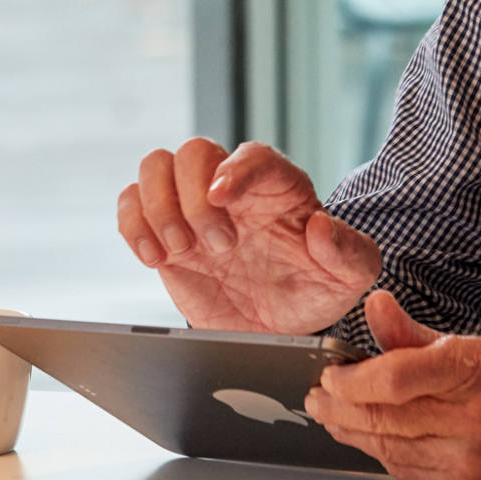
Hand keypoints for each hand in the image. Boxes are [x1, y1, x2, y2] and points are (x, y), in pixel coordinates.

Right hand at [116, 139, 381, 333]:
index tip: (222, 196)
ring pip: (155, 165)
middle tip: (219, 247)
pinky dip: (132, 225)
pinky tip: (154, 258)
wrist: (276, 328)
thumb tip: (321, 227)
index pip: (253, 155)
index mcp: (278, 187)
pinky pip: (130, 204)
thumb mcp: (350, 276)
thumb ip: (348, 251)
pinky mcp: (163, 230)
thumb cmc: (314, 291)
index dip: (235, 169)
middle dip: (194, 199)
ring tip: (178, 251)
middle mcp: (232, 187)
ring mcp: (192, 205)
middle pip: (194, 150)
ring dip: (158, 207)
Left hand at [304, 290, 480, 479]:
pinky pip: (405, 473)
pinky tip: (370, 438)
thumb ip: (412, 334)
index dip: (352, 379)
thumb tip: (373, 304)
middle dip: (339, 406)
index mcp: (472, 371)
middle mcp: (472, 420)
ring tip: (332, 415)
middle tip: (318, 396)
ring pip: (388, 448)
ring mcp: (468, 463)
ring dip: (352, 431)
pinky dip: (382, 454)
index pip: (396, 378)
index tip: (329, 374)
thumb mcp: (472, 347)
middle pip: (384, 417)